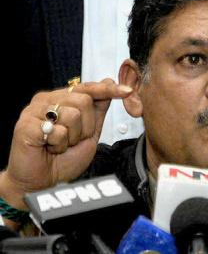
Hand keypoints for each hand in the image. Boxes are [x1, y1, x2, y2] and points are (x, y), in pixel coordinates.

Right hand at [0, 78, 132, 209]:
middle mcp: (47, 100)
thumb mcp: (90, 133)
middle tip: (72, 139)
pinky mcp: (25, 124)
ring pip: (71, 115)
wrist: (43, 181)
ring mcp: (34, 111)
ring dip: (71, 137)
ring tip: (60, 144)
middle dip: (86, 126)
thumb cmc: (63, 159)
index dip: (109, 89)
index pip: (89, 88)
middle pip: (84, 101)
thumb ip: (98, 110)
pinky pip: (57, 130)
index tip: (127, 91)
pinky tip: (49, 147)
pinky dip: (58, 144)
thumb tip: (109, 82)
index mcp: (62, 99)